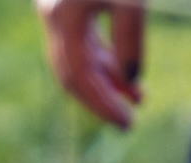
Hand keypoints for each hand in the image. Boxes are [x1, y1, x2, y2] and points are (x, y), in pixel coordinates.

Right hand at [37, 0, 144, 128]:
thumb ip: (129, 35)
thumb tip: (131, 78)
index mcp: (62, 17)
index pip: (79, 75)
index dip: (102, 104)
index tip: (126, 123)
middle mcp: (53, 17)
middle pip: (72, 75)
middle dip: (101, 101)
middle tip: (127, 123)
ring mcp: (58, 11)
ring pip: (78, 59)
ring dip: (106, 81)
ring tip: (136, 98)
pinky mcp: (70, 5)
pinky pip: (83, 42)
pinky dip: (103, 60)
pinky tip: (123, 72)